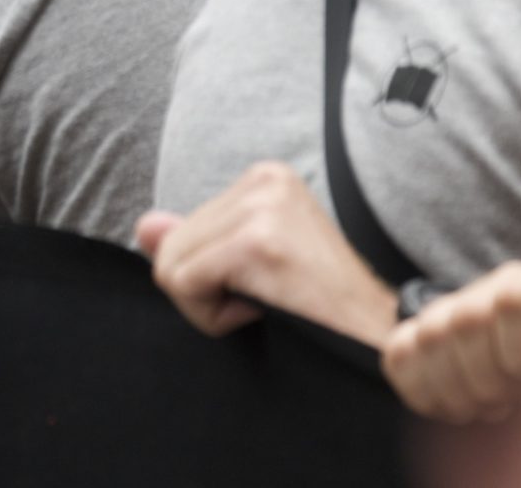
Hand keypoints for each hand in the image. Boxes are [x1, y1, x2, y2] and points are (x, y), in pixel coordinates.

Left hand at [137, 162, 396, 343]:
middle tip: (266, 300)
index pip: (184, 229)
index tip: (266, 285)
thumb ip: (198, 240)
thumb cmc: (320, 309)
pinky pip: (183, 284)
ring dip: (210, 305)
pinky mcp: (256, 242)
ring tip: (268, 303)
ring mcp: (261, 207)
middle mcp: (262, 180)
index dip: (212, 275)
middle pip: (171, 244)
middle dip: (206, 290)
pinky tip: (262, 311)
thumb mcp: (251, 265)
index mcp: (264, 177)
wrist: (378, 343)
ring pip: (170, 265)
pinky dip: (213, 315)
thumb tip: (143, 226)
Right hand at [381, 257, 520, 423]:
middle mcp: (503, 282)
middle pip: (465, 322)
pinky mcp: (417, 333)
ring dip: (460, 392)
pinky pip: (399, 357)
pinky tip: (463, 405)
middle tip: (518, 400)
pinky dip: (426, 394)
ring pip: (428, 339)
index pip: (516, 302)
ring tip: (495, 405)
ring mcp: (456, 305)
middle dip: (490, 381)